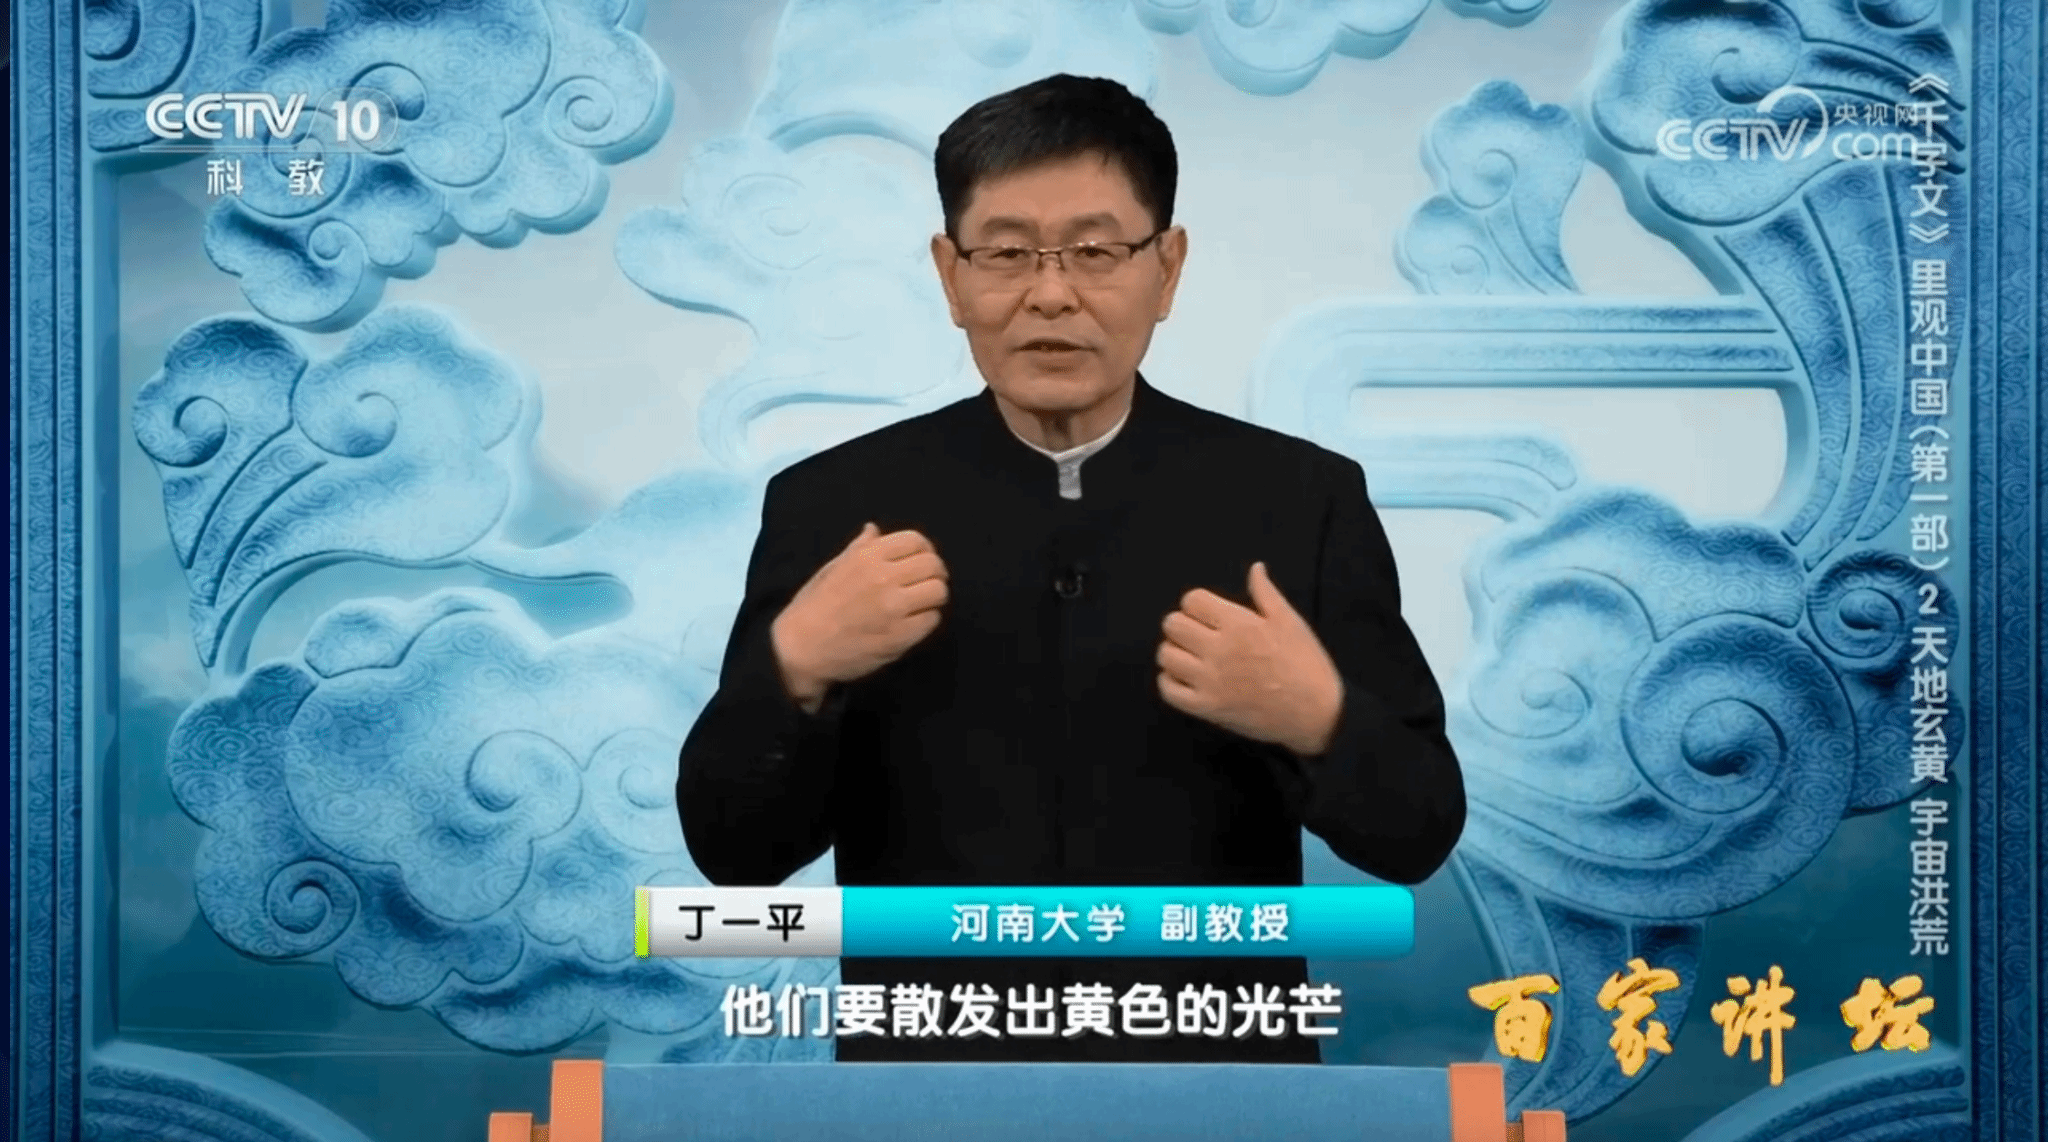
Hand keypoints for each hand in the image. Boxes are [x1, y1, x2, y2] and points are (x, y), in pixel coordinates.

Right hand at [772, 523, 948, 710]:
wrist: (801, 648)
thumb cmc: (814, 606)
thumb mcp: (833, 568)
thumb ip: (859, 548)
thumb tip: (874, 529)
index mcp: (867, 556)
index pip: (915, 541)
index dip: (925, 550)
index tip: (921, 560)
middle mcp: (884, 577)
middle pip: (933, 565)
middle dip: (935, 573)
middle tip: (926, 583)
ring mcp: (894, 608)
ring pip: (939, 592)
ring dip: (934, 597)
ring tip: (921, 603)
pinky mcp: (900, 636)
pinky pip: (932, 620)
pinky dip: (927, 619)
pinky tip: (913, 622)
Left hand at [1157, 561, 1343, 756]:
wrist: (1316, 713)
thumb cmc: (1305, 664)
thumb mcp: (1290, 622)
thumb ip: (1266, 593)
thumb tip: (1255, 567)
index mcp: (1240, 625)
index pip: (1192, 600)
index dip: (1197, 603)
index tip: (1207, 614)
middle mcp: (1220, 651)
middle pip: (1173, 625)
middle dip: (1181, 624)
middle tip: (1195, 634)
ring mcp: (1211, 682)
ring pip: (1166, 656)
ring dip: (1173, 652)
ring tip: (1189, 656)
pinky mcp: (1207, 708)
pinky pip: (1168, 690)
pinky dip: (1169, 681)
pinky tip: (1184, 678)